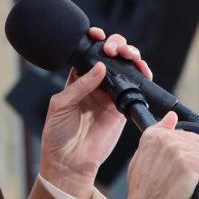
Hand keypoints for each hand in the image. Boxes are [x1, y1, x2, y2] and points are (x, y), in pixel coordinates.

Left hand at [39, 30, 150, 198]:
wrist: (68, 162)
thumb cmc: (57, 134)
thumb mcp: (61, 105)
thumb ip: (80, 85)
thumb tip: (100, 67)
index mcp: (77, 80)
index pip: (89, 54)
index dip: (95, 41)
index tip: (97, 35)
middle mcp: (95, 85)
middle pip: (111, 57)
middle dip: (116, 46)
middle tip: (113, 48)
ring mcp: (110, 96)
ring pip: (125, 69)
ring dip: (130, 56)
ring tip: (128, 54)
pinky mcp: (121, 109)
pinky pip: (135, 89)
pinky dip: (141, 76)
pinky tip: (140, 69)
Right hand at [122, 112, 198, 198]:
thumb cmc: (144, 196)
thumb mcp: (143, 159)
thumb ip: (158, 135)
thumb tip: (171, 116)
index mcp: (152, 135)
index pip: (184, 136)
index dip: (183, 157)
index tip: (173, 172)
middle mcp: (166, 138)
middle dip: (195, 165)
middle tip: (177, 183)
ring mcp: (180, 151)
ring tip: (182, 188)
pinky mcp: (193, 165)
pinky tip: (190, 192)